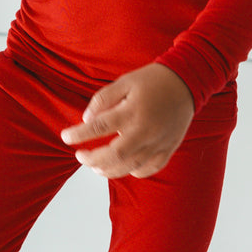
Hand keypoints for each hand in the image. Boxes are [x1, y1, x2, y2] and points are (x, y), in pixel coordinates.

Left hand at [61, 63, 194, 178]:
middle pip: (114, 155)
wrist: (186, 82)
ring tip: (95, 167)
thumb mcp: (124, 81)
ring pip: (130, 166)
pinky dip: (134, 171)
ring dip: (109, 170)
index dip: (79, 134)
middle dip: (92, 159)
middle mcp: (145, 130)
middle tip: (79, 156)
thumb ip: (103, 99)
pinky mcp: (169, 148)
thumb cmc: (152, 80)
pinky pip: (149, 168)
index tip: (65, 136)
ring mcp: (159, 142)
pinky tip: (123, 167)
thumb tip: (86, 120)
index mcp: (132, 111)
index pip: (99, 127)